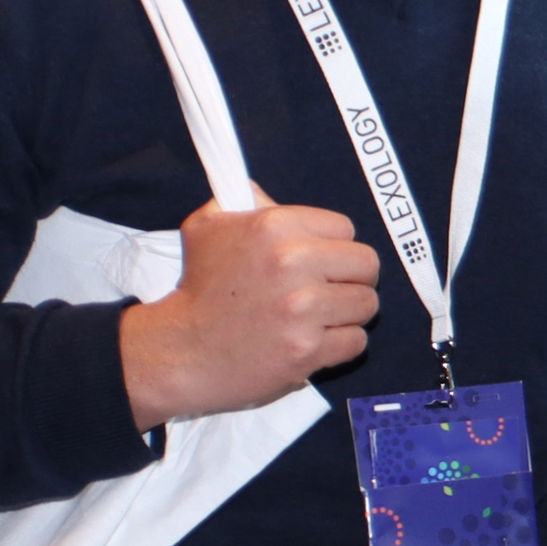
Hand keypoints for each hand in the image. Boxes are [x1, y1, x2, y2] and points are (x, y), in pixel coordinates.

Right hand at [119, 188, 381, 429]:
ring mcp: (302, 309)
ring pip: (367, 304)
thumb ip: (248, 200)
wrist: (179, 351)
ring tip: (318, 318)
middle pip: (367, 264)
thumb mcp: (210, 226)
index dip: (333, 247)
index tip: (317, 263)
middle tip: (328, 291)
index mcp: (275, 226)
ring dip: (347, 314)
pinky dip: (339, 345)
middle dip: (352, 279)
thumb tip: (272, 194)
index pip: (345, 228)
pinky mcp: (307, 349)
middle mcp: (292, 262)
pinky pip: (356, 341)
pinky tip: (313, 342)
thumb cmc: (198, 288)